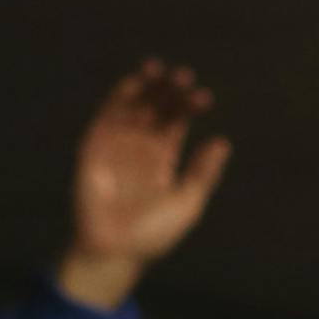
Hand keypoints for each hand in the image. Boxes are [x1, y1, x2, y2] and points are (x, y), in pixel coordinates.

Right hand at [58, 60, 231, 309]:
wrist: (118, 250)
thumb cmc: (154, 232)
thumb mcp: (188, 201)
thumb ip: (204, 172)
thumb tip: (224, 142)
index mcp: (162, 159)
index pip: (175, 124)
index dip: (188, 107)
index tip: (204, 96)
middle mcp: (139, 148)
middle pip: (154, 110)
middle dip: (168, 91)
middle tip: (184, 74)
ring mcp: (116, 146)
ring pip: (131, 107)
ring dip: (144, 86)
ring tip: (159, 68)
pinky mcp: (94, 148)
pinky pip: (106, 117)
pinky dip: (119, 98)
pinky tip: (135, 83)